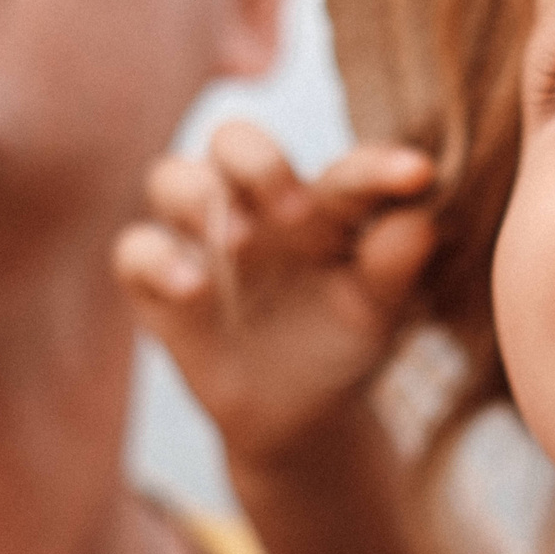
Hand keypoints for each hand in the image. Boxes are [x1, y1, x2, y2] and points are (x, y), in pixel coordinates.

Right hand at [113, 121, 436, 468]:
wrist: (298, 413)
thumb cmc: (341, 339)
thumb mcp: (377, 309)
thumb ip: (394, 264)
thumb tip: (420, 222)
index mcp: (321, 200)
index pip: (343, 169)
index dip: (377, 167)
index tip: (416, 175)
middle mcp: (253, 202)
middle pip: (233, 139)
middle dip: (258, 162)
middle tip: (294, 212)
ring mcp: (200, 237)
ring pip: (171, 177)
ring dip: (200, 199)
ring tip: (240, 242)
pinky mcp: (157, 281)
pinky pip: (134, 249)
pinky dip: (157, 259)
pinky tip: (194, 289)